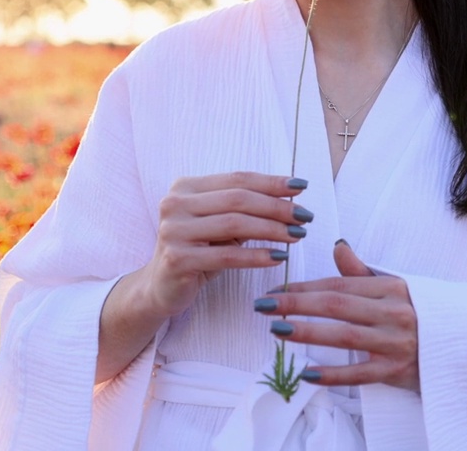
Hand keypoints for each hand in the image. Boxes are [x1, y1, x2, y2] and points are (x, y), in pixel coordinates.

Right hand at [139, 172, 311, 318]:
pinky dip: (256, 256)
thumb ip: (246, 208)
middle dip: (277, 206)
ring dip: (272, 229)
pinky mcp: (177, 259)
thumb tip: (292, 195)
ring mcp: (173, 231)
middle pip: (238, 199)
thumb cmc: (199, 250)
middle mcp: (174, 204)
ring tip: (298, 235)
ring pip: (235, 224)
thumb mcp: (221, 224)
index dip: (271, 182)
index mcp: (185, 187)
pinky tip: (279, 257)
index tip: (301, 187)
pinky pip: (227, 256)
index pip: (237, 179)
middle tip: (305, 216)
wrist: (161, 287)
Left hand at [254, 241, 419, 392]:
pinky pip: (358, 373)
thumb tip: (337, 245)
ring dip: (307, 333)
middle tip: (264, 306)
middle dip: (296, 304)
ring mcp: (395, 343)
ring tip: (277, 331)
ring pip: (344, 336)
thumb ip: (361, 271)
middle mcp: (394, 312)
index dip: (305, 287)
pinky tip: (306, 373)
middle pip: (337, 306)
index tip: (275, 289)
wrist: (459, 346)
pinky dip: (332, 374)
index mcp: (392, 288)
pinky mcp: (396, 371)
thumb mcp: (394, 288)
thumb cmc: (418, 314)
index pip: (340, 285)